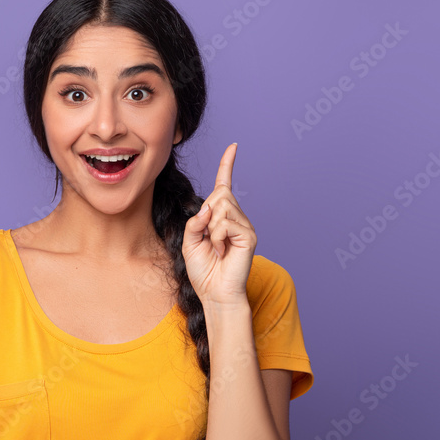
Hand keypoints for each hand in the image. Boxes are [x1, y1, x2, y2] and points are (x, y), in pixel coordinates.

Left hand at [181, 143, 256, 306]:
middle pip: (219, 194)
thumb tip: (210, 206)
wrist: (214, 293)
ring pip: (221, 207)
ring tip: (216, 248)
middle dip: (206, 215)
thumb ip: (195, 220)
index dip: (227, 164)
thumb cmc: (203, 269)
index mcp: (221, 216)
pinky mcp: (249, 236)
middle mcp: (236, 217)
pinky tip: (221, 251)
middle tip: (209, 240)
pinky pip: (225, 223)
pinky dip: (216, 237)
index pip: (224, 184)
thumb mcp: (190, 240)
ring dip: (210, 229)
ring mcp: (244, 226)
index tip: (233, 146)